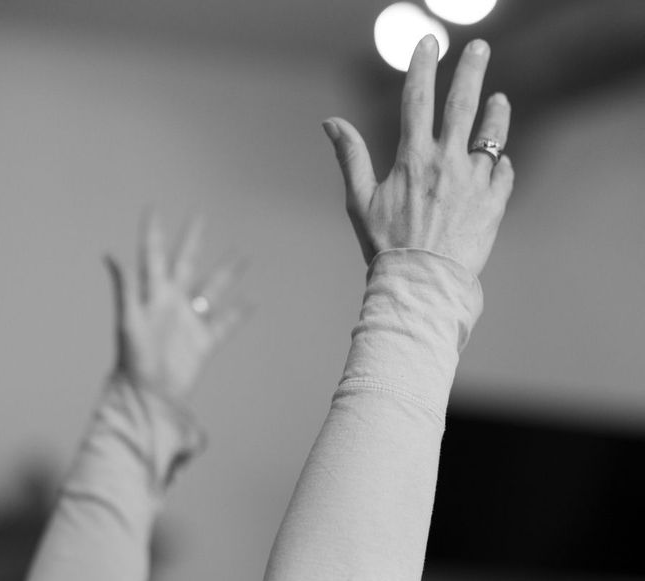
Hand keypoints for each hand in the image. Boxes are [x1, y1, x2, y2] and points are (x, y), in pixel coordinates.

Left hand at [105, 211, 249, 401]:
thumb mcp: (128, 320)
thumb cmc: (132, 358)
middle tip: (200, 216)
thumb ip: (125, 288)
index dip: (153, 233)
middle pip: (186, 263)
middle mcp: (172, 302)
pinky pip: (225, 323)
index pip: (153, 256)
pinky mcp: (204, 341)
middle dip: (193, 240)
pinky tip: (252, 301)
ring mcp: (189, 321)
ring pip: (212, 289)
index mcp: (152, 294)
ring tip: (243, 256)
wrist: (149, 392)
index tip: (154, 208)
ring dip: (227, 273)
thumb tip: (110, 255)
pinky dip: (240, 313)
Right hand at [323, 36, 513, 275]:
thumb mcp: (359, 202)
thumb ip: (350, 156)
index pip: (417, 98)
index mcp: (413, 159)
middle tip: (479, 47)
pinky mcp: (494, 203)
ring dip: (496, 113)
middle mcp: (448, 162)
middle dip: (471, 69)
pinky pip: (503, 173)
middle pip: (463, 103)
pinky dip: (501, 165)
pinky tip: (499, 162)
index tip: (428, 41)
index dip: (422, 65)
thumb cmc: (385, 246)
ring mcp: (475, 182)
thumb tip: (330, 121)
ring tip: (500, 100)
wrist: (421, 284)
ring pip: (492, 136)